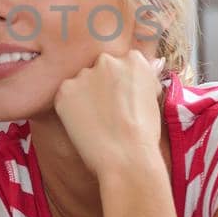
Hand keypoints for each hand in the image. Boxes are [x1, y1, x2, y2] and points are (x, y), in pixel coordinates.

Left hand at [53, 51, 164, 177]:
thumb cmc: (144, 134)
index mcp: (133, 59)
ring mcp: (84, 74)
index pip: (124, 63)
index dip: (123, 84)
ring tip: (97, 121)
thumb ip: (144, 79)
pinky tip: (84, 125)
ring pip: (82, 82)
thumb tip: (152, 64)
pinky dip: (70, 108)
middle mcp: (108, 61)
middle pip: (102, 68)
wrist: (127, 157)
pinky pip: (66, 96)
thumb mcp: (152, 98)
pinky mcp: (65, 90)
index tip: (124, 100)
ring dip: (86, 96)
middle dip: (103, 85)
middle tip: (109, 111)